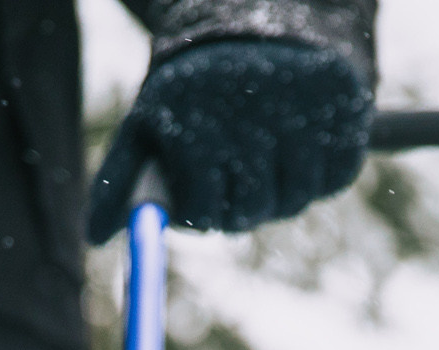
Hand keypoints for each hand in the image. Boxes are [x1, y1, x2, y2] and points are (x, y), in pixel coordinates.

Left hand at [85, 39, 370, 244]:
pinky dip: (322, 177)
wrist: (255, 19)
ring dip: (283, 197)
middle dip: (243, 210)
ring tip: (267, 165)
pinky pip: (337, 178)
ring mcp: (299, 106)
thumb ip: (116, 182)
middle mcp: (245, 112)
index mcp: (191, 121)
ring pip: (297, 199)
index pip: (205, 212)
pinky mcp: (343, 102)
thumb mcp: (148, 124)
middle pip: (253, 212)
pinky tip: (302, 150)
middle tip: (237, 186)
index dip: (205, 216)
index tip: (205, 201)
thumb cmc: (192, 90)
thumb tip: (94, 238)